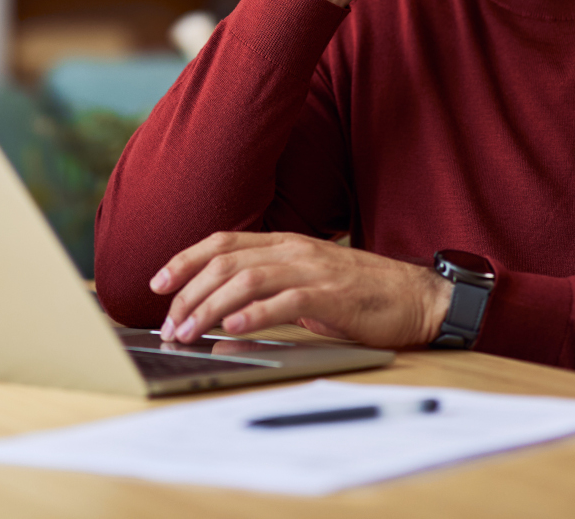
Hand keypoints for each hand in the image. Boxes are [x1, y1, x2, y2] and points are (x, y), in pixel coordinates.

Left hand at [148, 231, 451, 348]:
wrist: (417, 298)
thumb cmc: (362, 294)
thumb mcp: (307, 282)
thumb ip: (270, 288)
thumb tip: (224, 312)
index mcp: (285, 243)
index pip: (223, 242)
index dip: (185, 259)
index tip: (156, 283)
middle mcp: (294, 250)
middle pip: (225, 262)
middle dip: (188, 292)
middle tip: (168, 322)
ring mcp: (313, 270)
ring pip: (246, 280)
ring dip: (210, 307)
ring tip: (188, 331)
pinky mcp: (332, 295)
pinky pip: (286, 301)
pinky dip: (255, 314)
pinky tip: (234, 329)